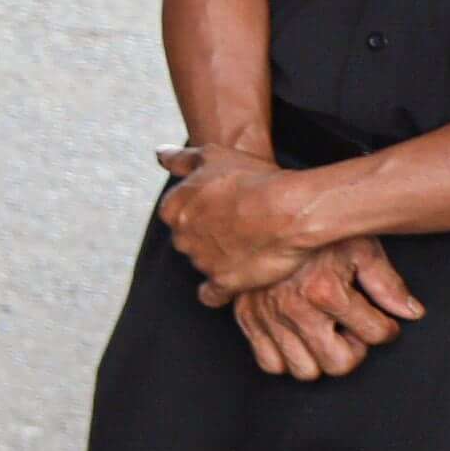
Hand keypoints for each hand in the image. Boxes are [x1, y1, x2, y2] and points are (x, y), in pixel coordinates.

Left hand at [158, 143, 324, 297]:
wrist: (289, 208)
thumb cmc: (255, 178)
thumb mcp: (214, 156)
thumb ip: (182, 159)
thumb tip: (159, 155)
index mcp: (174, 208)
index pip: (176, 214)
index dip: (200, 211)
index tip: (220, 208)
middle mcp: (181, 236)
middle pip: (188, 239)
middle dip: (207, 235)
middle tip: (237, 228)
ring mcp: (201, 261)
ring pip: (202, 263)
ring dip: (218, 258)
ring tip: (247, 248)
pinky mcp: (223, 282)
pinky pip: (211, 294)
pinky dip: (217, 292)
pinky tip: (228, 286)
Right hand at [222, 236, 422, 378]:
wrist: (262, 214)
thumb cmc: (313, 228)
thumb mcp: (360, 247)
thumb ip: (387, 283)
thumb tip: (409, 311)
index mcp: (325, 291)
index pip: (376, 334)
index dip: (387, 328)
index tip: (381, 321)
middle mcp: (294, 309)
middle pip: (338, 364)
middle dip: (353, 350)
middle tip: (351, 330)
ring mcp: (268, 316)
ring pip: (304, 370)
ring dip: (319, 357)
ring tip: (324, 333)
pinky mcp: (247, 318)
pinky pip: (269, 363)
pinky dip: (284, 357)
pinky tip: (297, 336)